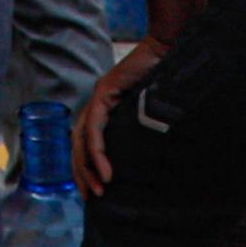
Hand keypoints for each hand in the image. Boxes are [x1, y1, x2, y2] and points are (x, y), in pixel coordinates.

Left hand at [75, 35, 166, 195]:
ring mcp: (98, 98)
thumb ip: (142, 129)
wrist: (167, 49)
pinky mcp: (104, 94)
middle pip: (77, 145)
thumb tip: (152, 159)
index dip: (86, 168)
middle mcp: (97, 103)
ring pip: (82, 140)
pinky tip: (105, 172)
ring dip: (89, 168)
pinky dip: (98, 153)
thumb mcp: (151, 112)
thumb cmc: (166, 77)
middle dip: (83, 174)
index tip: (94, 190)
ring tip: (100, 190)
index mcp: (105, 109)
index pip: (85, 143)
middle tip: (92, 197)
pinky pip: (94, 130)